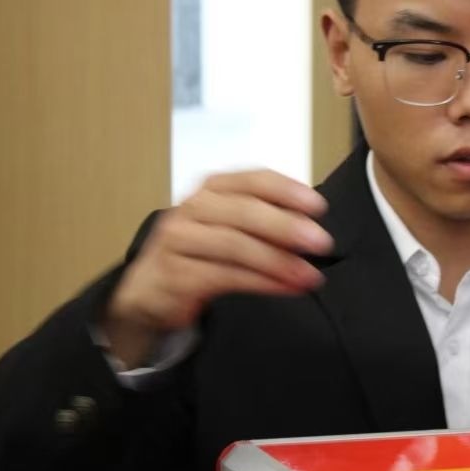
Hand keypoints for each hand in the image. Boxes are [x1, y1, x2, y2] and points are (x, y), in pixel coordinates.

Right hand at [101, 170, 333, 366]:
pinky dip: (261, 282)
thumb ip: (265, 221)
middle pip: (244, 211)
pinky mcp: (176, 274)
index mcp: (213, 189)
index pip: (253, 179)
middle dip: (286, 226)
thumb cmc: (201, 254)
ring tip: (309, 275)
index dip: (287, 190)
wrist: (149, 291)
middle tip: (320, 242)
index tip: (318, 206)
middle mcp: (193, 208)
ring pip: (235, 245)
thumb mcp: (231, 228)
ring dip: (278, 261)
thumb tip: (312, 227)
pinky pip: (225, 276)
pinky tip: (286, 287)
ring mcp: (179, 240)